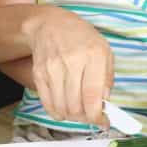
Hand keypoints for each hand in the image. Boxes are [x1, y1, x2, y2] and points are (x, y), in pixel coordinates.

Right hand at [23, 6, 112, 126]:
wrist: (50, 25)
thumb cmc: (82, 38)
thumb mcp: (104, 51)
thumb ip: (107, 79)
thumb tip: (105, 105)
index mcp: (93, 55)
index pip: (92, 96)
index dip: (98, 116)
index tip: (103, 122)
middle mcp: (71, 62)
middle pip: (76, 106)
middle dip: (86, 118)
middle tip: (90, 115)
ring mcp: (52, 69)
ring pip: (62, 108)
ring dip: (72, 116)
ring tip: (78, 110)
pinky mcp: (39, 74)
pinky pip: (48, 104)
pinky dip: (58, 112)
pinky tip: (65, 107)